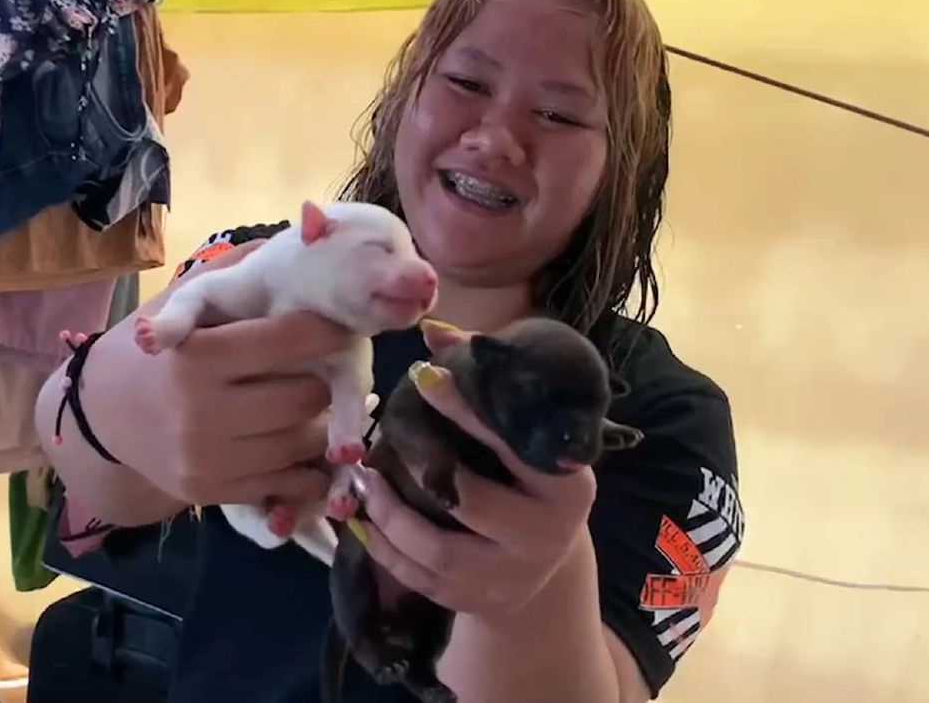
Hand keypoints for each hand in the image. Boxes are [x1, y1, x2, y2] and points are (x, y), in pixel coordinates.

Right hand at [103, 240, 357, 514]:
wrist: (100, 419)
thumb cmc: (153, 353)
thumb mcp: (179, 302)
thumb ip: (233, 272)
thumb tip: (300, 235)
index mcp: (197, 356)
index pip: (289, 339)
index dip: (326, 329)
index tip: (342, 323)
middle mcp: (202, 411)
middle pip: (306, 396)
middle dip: (326, 378)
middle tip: (330, 367)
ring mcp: (208, 457)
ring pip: (303, 443)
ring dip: (323, 422)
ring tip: (320, 402)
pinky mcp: (212, 491)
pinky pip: (286, 483)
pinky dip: (309, 466)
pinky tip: (308, 443)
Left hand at [352, 322, 597, 617]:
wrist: (547, 559)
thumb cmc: (528, 475)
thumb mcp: (525, 432)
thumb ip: (486, 380)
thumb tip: (432, 330)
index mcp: (567, 482)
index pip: (511, 441)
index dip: (465, 407)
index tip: (422, 376)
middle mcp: (546, 533)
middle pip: (470, 500)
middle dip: (416, 466)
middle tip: (378, 440)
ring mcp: (511, 573)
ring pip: (436, 548)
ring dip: (389, 515)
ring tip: (361, 483)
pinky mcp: (478, 599)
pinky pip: (421, 579)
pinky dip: (384, 550)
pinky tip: (361, 520)